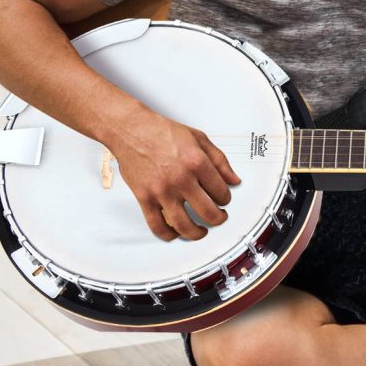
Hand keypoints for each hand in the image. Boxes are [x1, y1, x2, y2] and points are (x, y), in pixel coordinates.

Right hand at [105, 110, 240, 241]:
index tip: (224, 200)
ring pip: (184, 224)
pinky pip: (157, 225)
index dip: (226, 199)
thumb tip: (234, 180)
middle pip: (207, 212)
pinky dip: (168, 235)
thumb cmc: (162, 132)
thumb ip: (220, 161)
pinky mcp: (145, 197)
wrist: (131, 130)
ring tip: (201, 232)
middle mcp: (181, 179)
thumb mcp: (199, 139)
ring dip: (197, 233)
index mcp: (197, 163)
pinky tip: (175, 234)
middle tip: (219, 218)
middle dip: (218, 219)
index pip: (221, 192)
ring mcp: (162, 190)